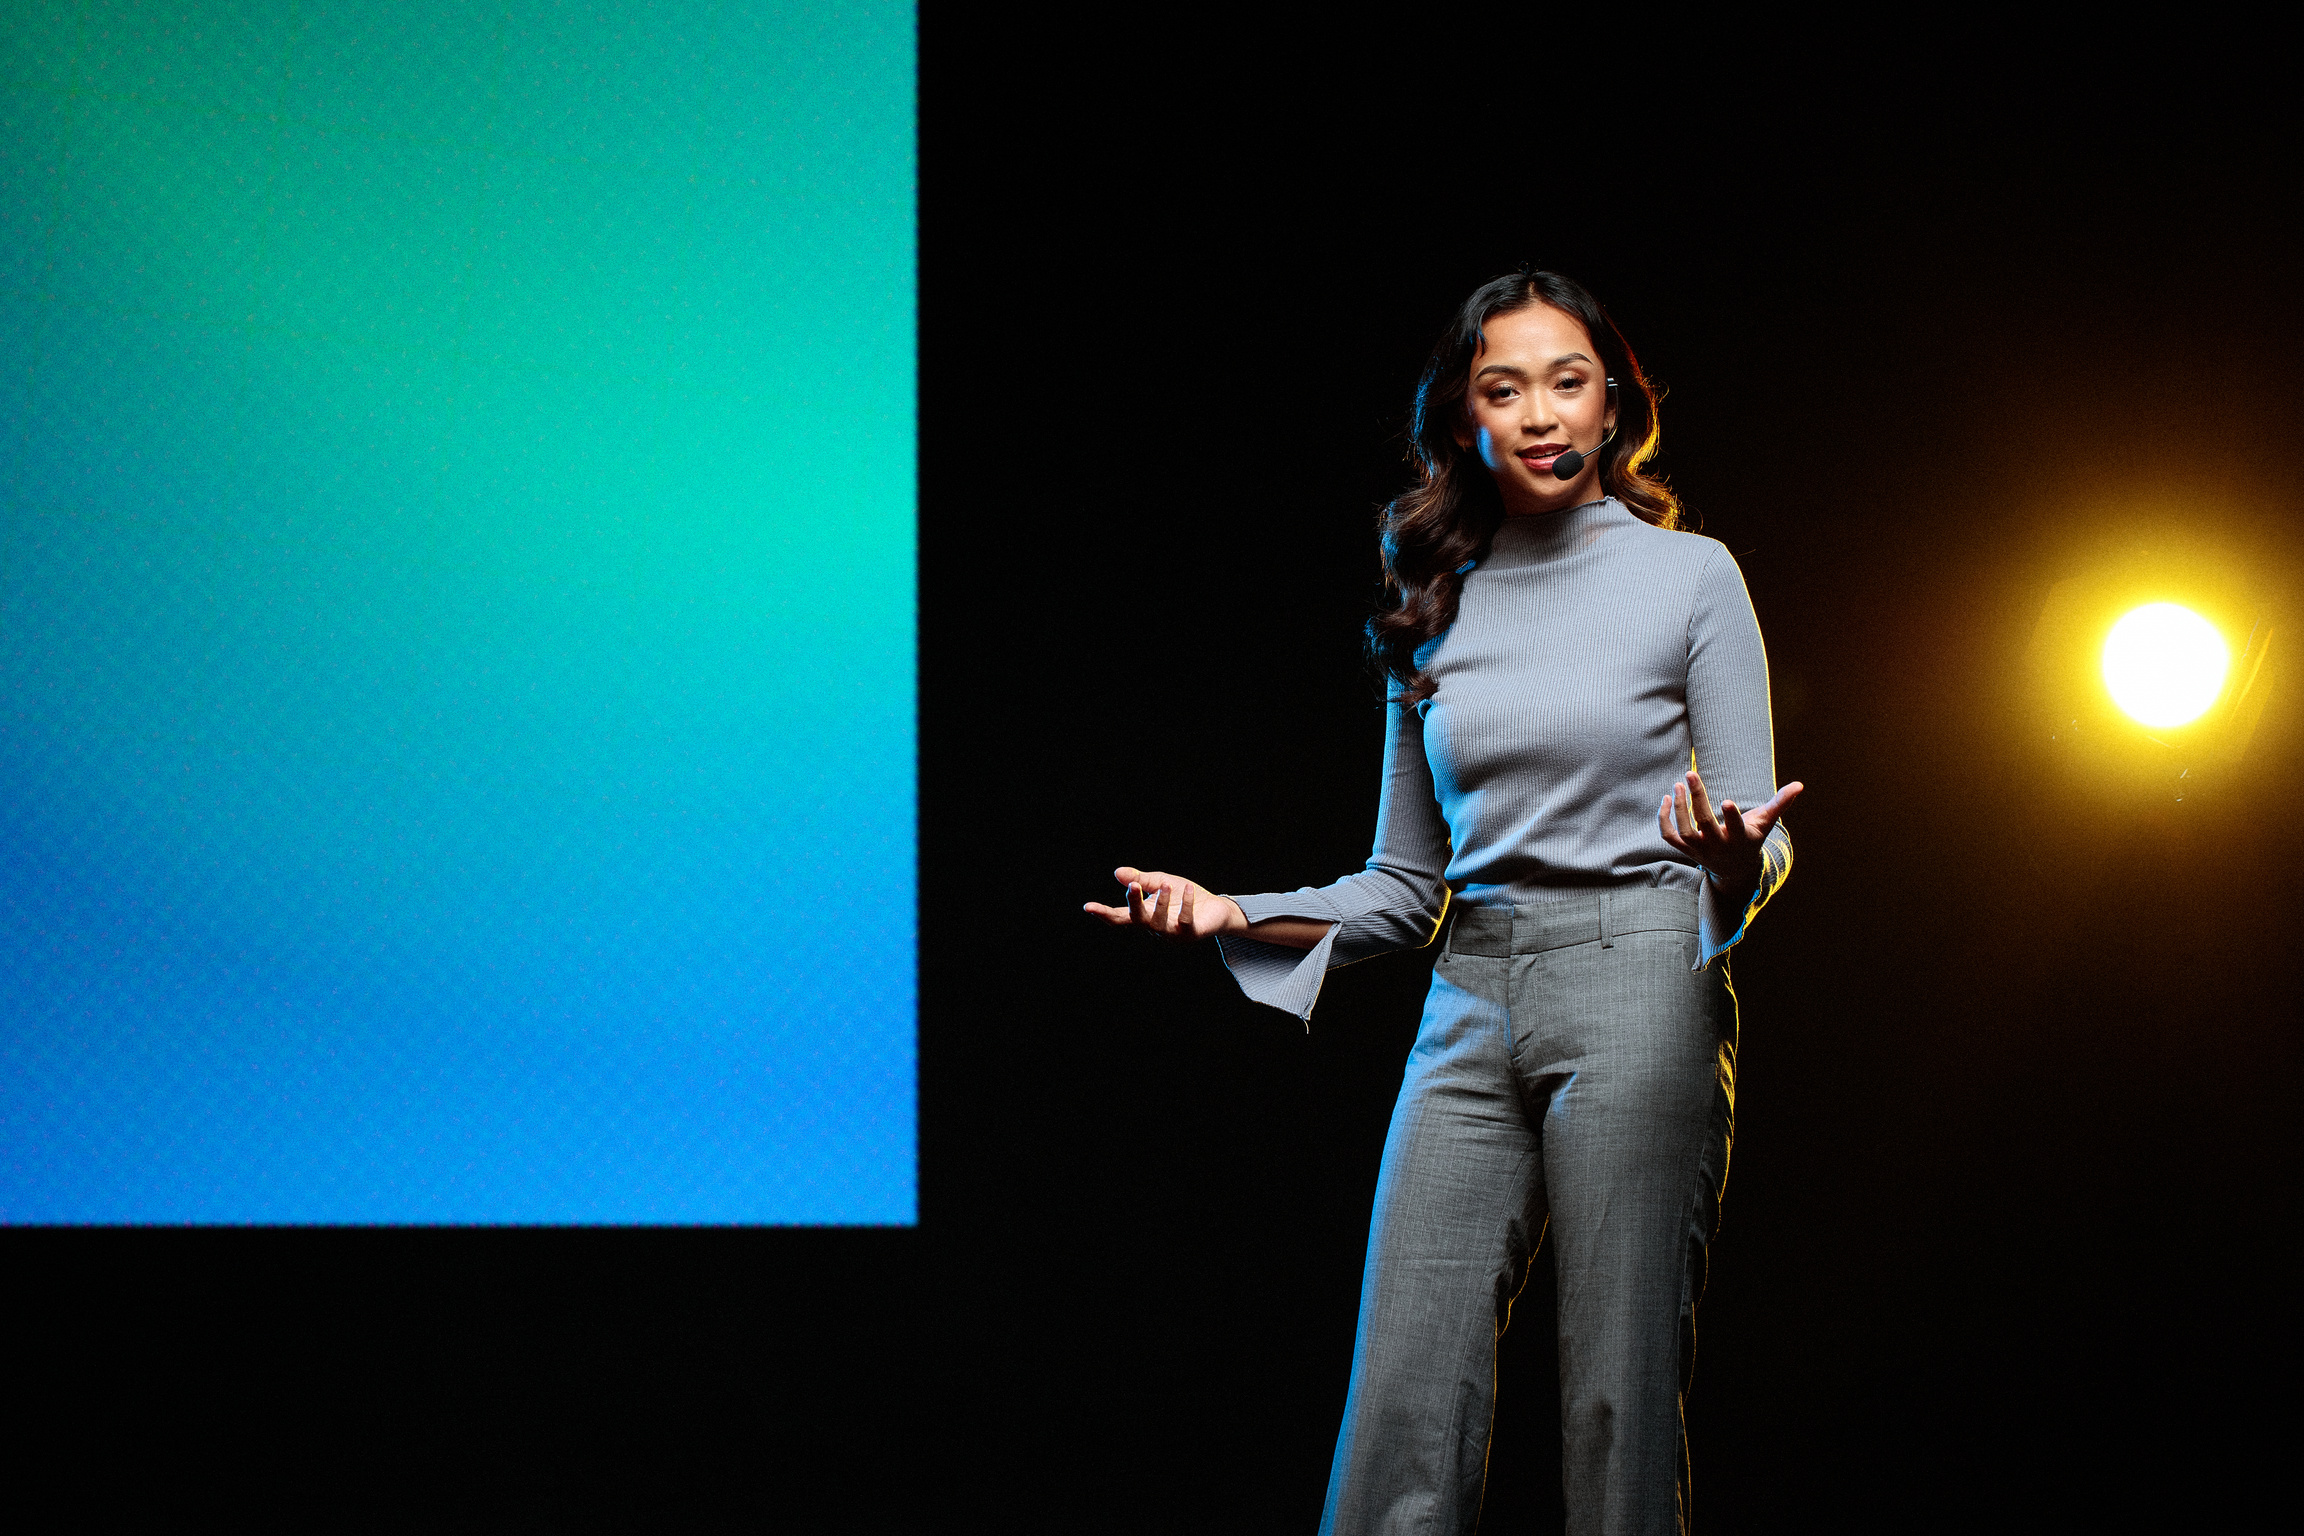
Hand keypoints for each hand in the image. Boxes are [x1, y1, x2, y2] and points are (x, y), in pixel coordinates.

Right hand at [1083, 866, 1245, 942]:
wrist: (1215, 908)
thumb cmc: (1183, 896)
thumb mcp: (1160, 882)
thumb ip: (1140, 880)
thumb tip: (1117, 873)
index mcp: (1143, 916)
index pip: (1120, 917)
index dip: (1104, 913)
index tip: (1088, 907)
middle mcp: (1154, 927)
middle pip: (1137, 920)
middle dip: (1134, 903)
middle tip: (1133, 886)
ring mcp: (1171, 933)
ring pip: (1159, 923)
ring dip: (1162, 903)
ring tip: (1167, 884)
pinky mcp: (1190, 934)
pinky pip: (1185, 921)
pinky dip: (1186, 904)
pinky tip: (1188, 888)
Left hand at [1658, 770, 1803, 894]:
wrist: (1735, 869)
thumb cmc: (1751, 838)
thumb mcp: (1766, 822)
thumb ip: (1780, 803)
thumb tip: (1800, 785)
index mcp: (1740, 838)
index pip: (1736, 828)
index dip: (1731, 816)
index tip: (1725, 800)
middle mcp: (1719, 845)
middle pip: (1704, 824)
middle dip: (1697, 799)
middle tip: (1691, 774)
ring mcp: (1700, 849)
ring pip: (1684, 831)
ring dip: (1678, 807)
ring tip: (1678, 784)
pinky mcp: (1686, 850)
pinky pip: (1669, 836)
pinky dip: (1663, 819)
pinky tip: (1666, 798)